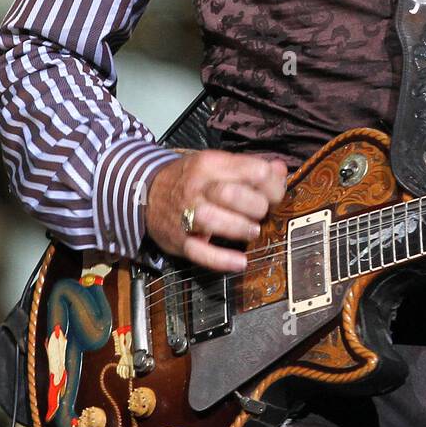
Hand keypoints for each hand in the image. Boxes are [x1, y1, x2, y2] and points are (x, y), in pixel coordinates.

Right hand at [145, 150, 287, 270]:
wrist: (144, 193)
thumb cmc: (190, 179)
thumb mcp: (217, 164)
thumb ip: (250, 168)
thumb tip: (281, 170)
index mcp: (211, 164)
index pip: (253, 170)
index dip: (271, 185)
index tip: (274, 195)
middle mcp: (197, 187)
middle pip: (232, 194)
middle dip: (256, 207)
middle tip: (260, 214)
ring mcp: (186, 215)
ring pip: (214, 220)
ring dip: (241, 228)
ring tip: (252, 231)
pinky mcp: (179, 241)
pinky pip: (201, 253)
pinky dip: (222, 260)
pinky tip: (240, 262)